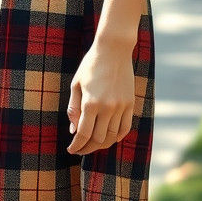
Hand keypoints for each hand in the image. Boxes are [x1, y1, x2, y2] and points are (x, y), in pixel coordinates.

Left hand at [66, 39, 135, 155]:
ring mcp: (121, 107)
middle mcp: (107, 107)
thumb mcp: (76, 84)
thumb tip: (74, 131)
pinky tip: (108, 138)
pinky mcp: (130, 104)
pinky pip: (125, 128)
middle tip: (79, 150)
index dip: (77, 145)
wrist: (114, 50)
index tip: (71, 150)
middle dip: (87, 148)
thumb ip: (73, 109)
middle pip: (98, 139)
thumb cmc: (90, 66)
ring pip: (112, 136)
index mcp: (90, 102)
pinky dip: (116, 137)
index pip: (83, 133)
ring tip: (92, 145)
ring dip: (101, 144)